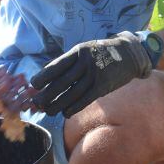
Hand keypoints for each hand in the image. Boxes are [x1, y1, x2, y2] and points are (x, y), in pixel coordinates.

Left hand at [31, 32, 151, 116]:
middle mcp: (85, 63)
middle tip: (36, 103)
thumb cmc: (101, 53)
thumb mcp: (84, 50)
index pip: (56, 66)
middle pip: (62, 82)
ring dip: (58, 104)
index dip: (43, 77)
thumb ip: (67, 61)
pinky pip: (85, 99)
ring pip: (72, 93)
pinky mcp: (103, 86)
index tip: (34, 85)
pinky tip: (65, 113)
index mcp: (77, 52)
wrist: (129, 53)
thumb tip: (45, 72)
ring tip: (48, 111)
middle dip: (47, 94)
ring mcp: (95, 75)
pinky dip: (73, 107)